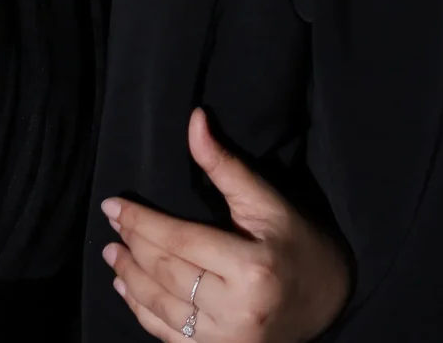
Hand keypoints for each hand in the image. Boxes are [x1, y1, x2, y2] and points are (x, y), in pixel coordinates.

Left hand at [101, 108, 351, 342]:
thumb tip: (194, 121)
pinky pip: (167, 335)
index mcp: (252, 267)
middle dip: (133, 246)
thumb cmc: (300, 244)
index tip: (112, 205)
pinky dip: (141, 312)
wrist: (330, 302)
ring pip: (160, 307)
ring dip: (129, 278)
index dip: (142, 222)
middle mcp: (237, 308)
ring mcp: (225, 338)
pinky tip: (126, 289)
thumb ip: (226, 166)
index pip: (181, 240)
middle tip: (112, 225)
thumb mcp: (268, 203)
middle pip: (167, 273)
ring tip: (112, 254)